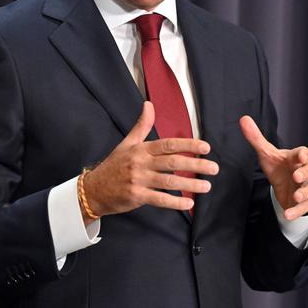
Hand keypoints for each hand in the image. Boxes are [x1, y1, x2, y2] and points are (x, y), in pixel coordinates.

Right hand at [82, 102, 218, 222]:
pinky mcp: (136, 196)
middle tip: (214, 168)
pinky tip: (189, 202)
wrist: (94, 189)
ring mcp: (138, 180)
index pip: (169, 144)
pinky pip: (159, 199)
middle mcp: (141, 163)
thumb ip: (142, 125)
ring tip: (206, 186)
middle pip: (172, 162)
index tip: (206, 148)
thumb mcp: (127, 143)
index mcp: (141, 149)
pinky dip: (174, 202)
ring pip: (169, 181)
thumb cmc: (114, 165)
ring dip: (190, 184)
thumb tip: (149, 104)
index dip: (188, 145)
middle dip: (195, 164)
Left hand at [239, 115, 307, 220]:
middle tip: (296, 176)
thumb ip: (255, 138)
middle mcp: (303, 171)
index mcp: (295, 157)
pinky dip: (297, 211)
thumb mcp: (266, 153)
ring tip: (296, 196)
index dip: (303, 153)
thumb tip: (243, 118)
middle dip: (304, 173)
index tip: (301, 155)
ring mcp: (305, 186)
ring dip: (304, 193)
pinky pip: (304, 206)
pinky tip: (288, 214)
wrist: (284, 185)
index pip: (303, 152)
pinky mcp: (304, 201)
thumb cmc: (278, 166)